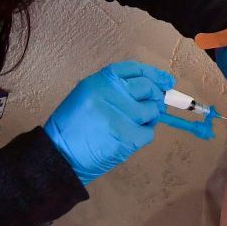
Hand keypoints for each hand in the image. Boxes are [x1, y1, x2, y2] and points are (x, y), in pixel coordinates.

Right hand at [44, 61, 175, 184]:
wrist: (60, 156)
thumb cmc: (72, 127)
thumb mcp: (86, 96)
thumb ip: (113, 89)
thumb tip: (150, 88)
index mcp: (99, 81)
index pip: (134, 69)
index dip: (153, 74)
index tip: (166, 81)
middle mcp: (112, 93)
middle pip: (147, 87)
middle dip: (155, 96)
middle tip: (153, 105)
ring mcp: (122, 115)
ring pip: (151, 110)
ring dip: (148, 118)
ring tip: (131, 125)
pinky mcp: (130, 136)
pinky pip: (149, 132)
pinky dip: (142, 136)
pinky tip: (127, 138)